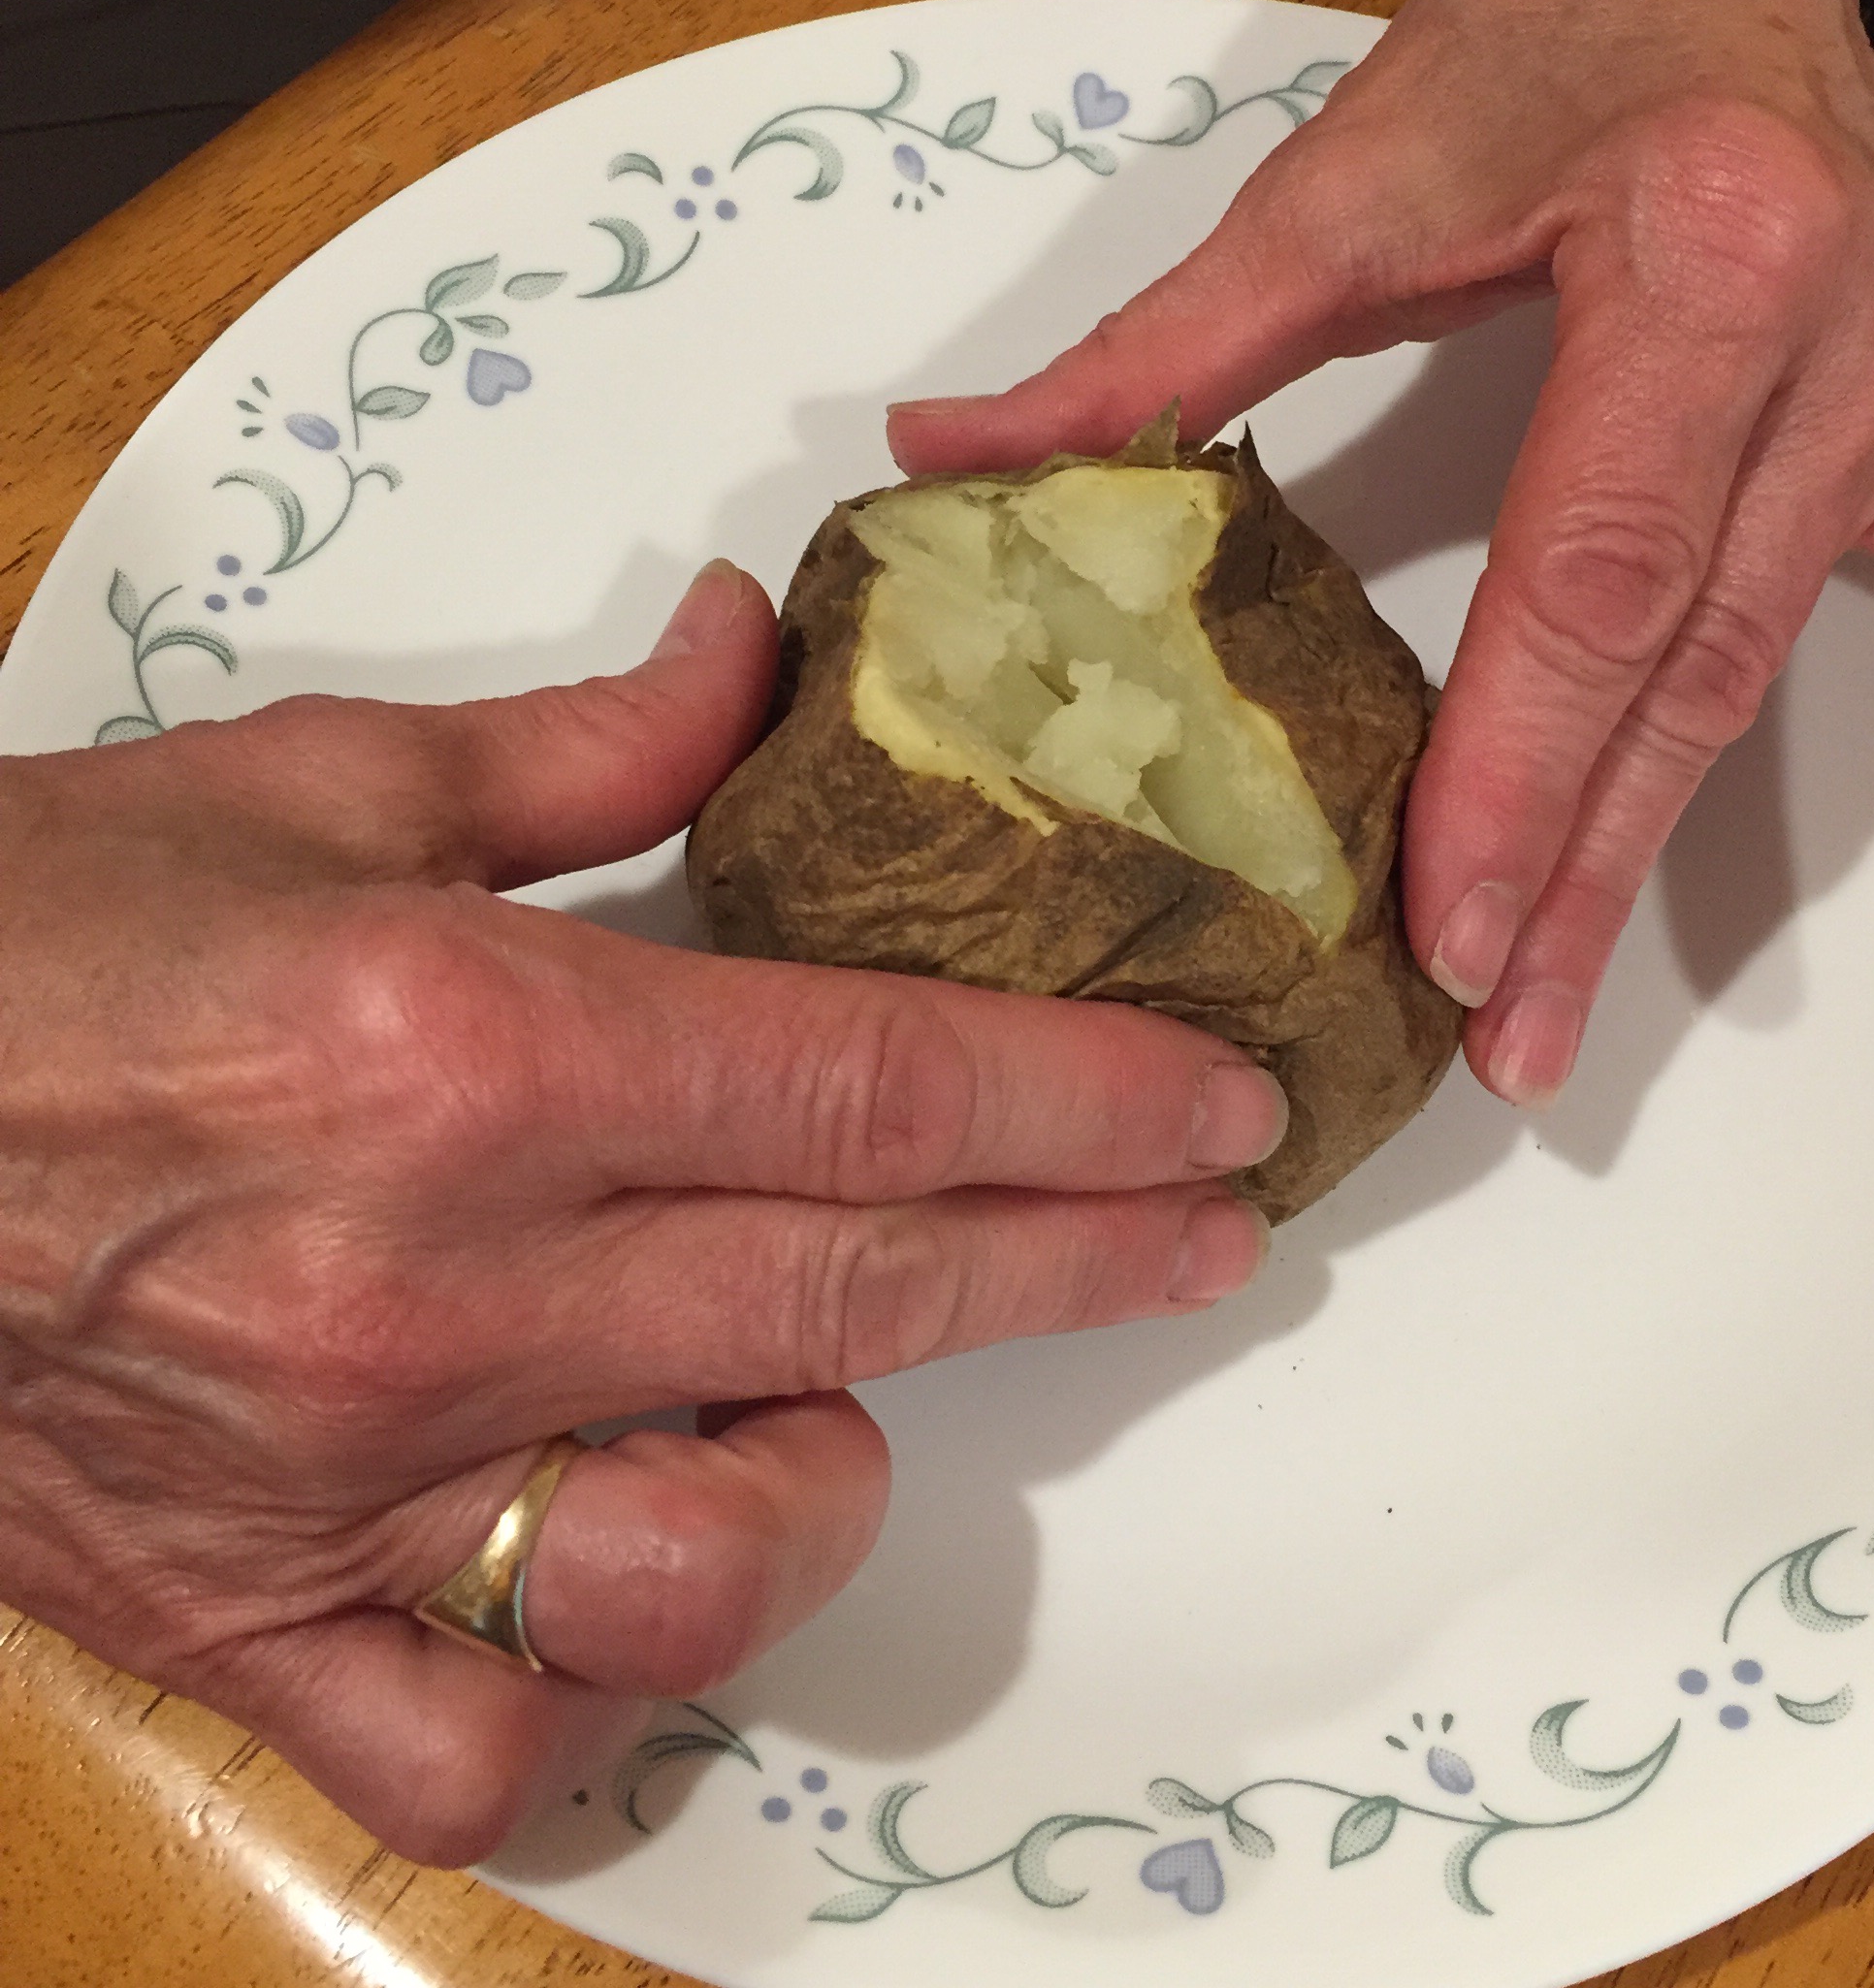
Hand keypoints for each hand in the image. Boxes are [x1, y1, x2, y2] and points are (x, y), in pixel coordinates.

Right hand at [0, 563, 1277, 1863]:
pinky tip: (617, 1579)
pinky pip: (468, 1749)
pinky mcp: (238, 1614)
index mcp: (466, 1052)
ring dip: (823, 1483)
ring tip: (834, 1388)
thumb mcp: (317, 779)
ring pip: (692, 1566)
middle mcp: (428, 1288)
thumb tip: (764, 658)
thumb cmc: (33, 935)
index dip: (1086, 1104)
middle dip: (1084, 1261)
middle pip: (858, 1287)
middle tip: (1215, 1236)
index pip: (874, 1088)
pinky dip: (585, 1697)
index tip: (1221, 1111)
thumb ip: (586, 744)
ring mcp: (336, 1486)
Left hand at [887, 0, 1873, 1118]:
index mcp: (1708, 262)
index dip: (1525, 767)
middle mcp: (1871, 330)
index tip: (1450, 933)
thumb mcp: (1349, 177)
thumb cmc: (1535, 41)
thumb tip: (957, 461)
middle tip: (1536, 1045)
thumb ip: (1169, 347)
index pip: (1609, 576)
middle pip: (1743, 665)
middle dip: (1628, 870)